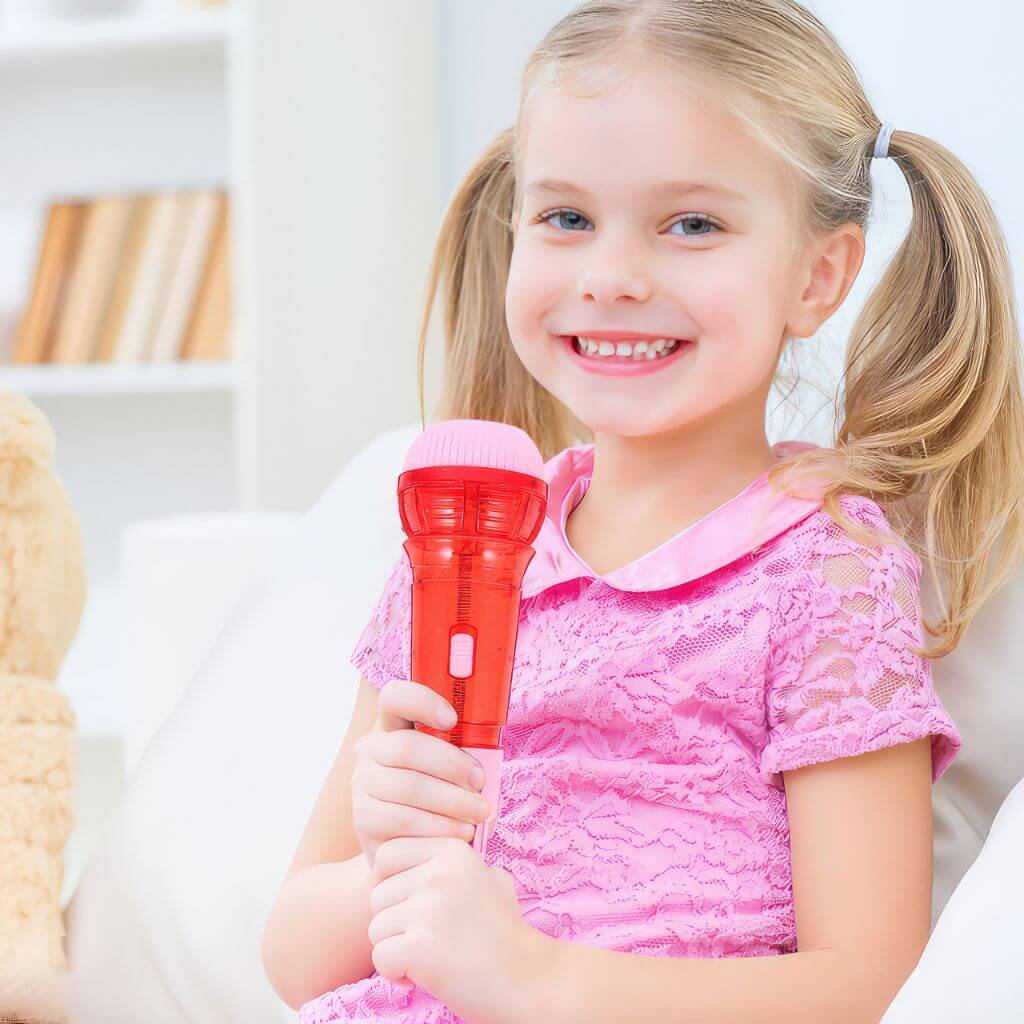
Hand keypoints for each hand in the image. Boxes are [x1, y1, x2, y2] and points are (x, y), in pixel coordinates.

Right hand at [351, 679, 491, 866]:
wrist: (408, 846)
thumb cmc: (439, 794)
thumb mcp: (447, 763)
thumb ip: (461, 749)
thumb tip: (489, 754)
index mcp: (392, 724)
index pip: (394, 697)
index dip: (422, 702)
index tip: (452, 719)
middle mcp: (371, 749)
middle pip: (407, 747)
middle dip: (452, 765)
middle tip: (480, 783)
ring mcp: (363, 783)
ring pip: (409, 786)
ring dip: (453, 801)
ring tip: (479, 813)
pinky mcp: (363, 819)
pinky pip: (403, 819)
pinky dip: (440, 826)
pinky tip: (461, 832)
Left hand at [368, 835, 552, 1023]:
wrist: (526, 979)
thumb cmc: (503, 931)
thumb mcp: (488, 877)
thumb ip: (453, 862)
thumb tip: (416, 853)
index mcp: (452, 849)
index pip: (387, 854)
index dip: (391, 883)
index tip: (413, 905)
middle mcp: (439, 873)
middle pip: (377, 893)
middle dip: (395, 921)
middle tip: (430, 936)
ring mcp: (429, 908)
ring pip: (376, 928)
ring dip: (397, 948)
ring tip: (434, 954)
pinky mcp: (420, 946)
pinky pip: (380, 957)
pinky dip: (397, 973)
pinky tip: (429, 974)